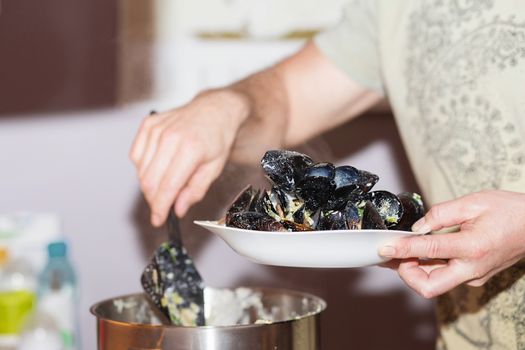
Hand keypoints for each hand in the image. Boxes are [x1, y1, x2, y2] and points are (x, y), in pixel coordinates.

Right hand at [129, 90, 247, 225]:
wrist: (214, 109)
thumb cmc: (217, 138)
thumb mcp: (214, 168)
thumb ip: (195, 190)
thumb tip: (178, 209)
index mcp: (190, 149)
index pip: (168, 186)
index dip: (160, 207)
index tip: (158, 220)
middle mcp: (171, 137)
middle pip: (149, 181)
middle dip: (154, 200)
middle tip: (163, 206)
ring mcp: (157, 129)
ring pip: (141, 170)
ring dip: (150, 184)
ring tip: (167, 182)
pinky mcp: (148, 124)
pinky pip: (136, 155)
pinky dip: (143, 167)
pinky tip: (159, 166)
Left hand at [378, 190, 524, 297]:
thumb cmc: (509, 211)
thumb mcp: (473, 202)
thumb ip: (440, 214)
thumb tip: (417, 227)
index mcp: (472, 247)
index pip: (428, 251)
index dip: (402, 250)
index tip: (383, 248)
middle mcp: (472, 268)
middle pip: (429, 286)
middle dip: (405, 273)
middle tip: (392, 254)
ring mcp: (473, 276)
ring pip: (435, 283)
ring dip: (413, 270)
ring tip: (398, 251)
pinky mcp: (473, 276)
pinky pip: (444, 276)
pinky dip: (427, 267)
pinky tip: (417, 252)